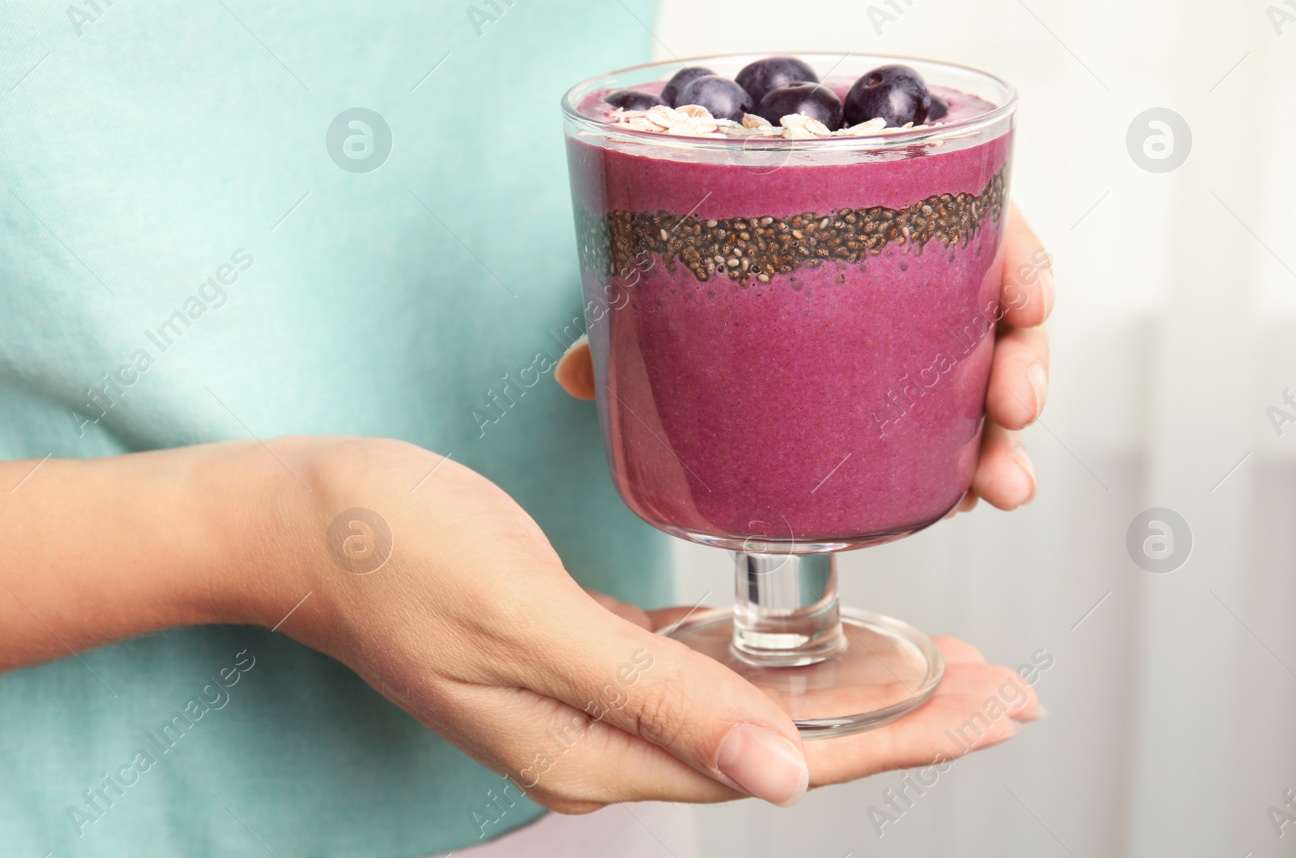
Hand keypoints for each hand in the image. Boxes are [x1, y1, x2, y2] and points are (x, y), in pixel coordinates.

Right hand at [231, 438, 1041, 812]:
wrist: (294, 519)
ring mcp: (584, 695)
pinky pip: (698, 665)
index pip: (781, 756)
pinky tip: (817, 644)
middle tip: (1002, 688)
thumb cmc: (390, 552)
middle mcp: (599, 736)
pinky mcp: (574, 646)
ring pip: (750, 702)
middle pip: (782, 736)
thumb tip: (785, 777)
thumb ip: (652, 695)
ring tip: (936, 667)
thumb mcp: (523, 619)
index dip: (895, 734)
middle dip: (899, 715)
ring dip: (847, 686)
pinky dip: (772, 656)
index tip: (991, 706)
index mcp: (591, 747)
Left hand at [556, 201, 1053, 512]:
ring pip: (983, 362)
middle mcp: (895, 250)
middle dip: (1021, 356)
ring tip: (1001, 485)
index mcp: (857, 191)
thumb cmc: (675, 238)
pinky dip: (965, 453)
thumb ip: (626, 313)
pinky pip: (950, 410)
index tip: (1030, 302)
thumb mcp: (656, 262)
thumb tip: (574, 376)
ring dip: (1003, 428)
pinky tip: (964, 492)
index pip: (969, 200)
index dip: (1013, 248)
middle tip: (1015, 407)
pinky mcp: (894, 377)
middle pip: (991, 291)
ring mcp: (901, 317)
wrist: (660, 246)